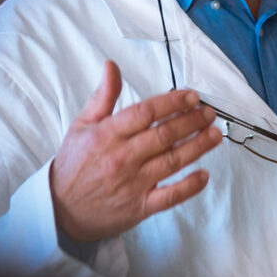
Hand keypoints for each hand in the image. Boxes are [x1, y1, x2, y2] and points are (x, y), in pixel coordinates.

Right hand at [50, 60, 221, 243]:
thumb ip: (102, 97)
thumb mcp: (82, 126)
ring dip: (198, 146)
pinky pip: (170, 196)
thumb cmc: (74, 164)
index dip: (172, 102)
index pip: (146, 112)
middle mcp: (121, 158)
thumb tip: (111, 66)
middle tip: (209, 113)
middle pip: (164, 135)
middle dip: (192, 121)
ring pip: (172, 161)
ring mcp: (132, 183)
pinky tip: (204, 174)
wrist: (61, 210)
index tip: (191, 96)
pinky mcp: (140, 206)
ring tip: (215, 134)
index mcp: (107, 135)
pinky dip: (189, 186)